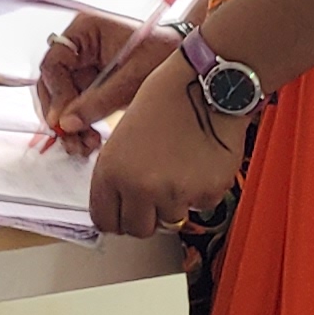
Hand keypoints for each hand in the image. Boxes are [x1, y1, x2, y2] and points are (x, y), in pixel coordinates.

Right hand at [33, 10, 178, 142]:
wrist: (192, 59)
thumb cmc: (165, 54)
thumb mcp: (132, 78)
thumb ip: (98, 100)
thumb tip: (65, 123)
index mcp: (85, 30)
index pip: (54, 63)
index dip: (55, 94)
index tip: (61, 121)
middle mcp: (79, 46)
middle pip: (52, 83)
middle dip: (59, 115)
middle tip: (70, 139)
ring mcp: (84, 65)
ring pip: (61, 100)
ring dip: (68, 125)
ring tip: (83, 146)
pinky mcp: (92, 84)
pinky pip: (76, 107)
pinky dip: (80, 125)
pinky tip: (90, 141)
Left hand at [86, 55, 240, 239]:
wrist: (208, 85)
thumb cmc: (166, 98)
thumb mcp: (122, 133)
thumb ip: (116, 173)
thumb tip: (117, 202)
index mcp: (111, 171)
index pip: (104, 220)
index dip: (115, 216)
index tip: (124, 211)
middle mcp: (140, 187)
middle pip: (138, 229)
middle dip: (145, 216)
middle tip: (154, 196)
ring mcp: (176, 194)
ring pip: (170, 219)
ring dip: (175, 202)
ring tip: (179, 167)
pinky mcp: (207, 193)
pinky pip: (200, 206)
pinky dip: (201, 191)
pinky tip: (200, 162)